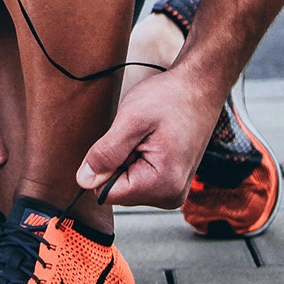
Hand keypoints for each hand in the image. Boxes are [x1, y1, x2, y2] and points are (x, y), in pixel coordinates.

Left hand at [75, 67, 219, 208]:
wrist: (199, 88)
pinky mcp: (171, 181)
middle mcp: (170, 196)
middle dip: (119, 161)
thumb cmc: (171, 98)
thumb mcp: (131, 120)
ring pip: (127, 182)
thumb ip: (106, 153)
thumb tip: (83, 180)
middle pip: (119, 190)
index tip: (123, 142)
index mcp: (162, 185)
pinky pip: (140, 176)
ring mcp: (173, 190)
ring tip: (148, 136)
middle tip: (139, 136)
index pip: (107, 194)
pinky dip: (138, 157)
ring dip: (128, 158)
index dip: (104, 166)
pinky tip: (153, 140)